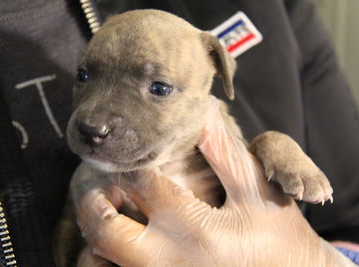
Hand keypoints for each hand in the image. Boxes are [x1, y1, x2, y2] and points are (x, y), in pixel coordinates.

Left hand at [76, 105, 343, 266]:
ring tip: (115, 221)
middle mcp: (167, 263)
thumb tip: (201, 112)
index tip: (134, 159)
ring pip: (97, 263)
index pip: (142, 184)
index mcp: (194, 229)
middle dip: (94, 203)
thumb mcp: (258, 191)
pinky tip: (124, 250)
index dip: (132, 164)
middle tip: (105, 189)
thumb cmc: (279, 239)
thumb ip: (224, 152)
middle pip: (103, 231)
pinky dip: (105, 262)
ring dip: (96, 239)